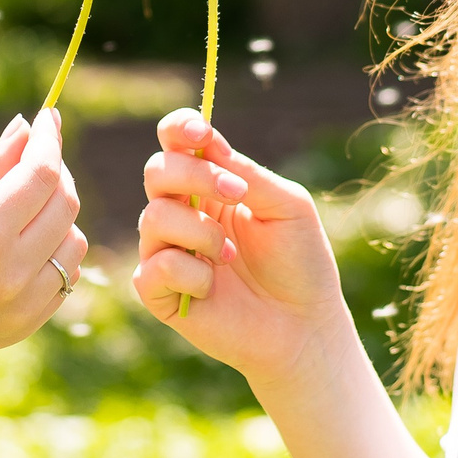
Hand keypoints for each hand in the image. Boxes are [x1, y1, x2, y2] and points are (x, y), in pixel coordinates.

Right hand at [0, 109, 84, 419]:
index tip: (47, 116)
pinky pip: (65, 276)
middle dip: (55, 171)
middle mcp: (11, 273)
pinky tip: (25, 241)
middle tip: (32, 155)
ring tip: (24, 202)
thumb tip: (25, 129)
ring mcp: (23, 305)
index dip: (48, 139)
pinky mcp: (25, 326)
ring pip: (74, 242)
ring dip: (59, 213)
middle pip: (65, 205)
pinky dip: (56, 250)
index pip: (41, 174)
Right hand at [133, 108, 355, 393]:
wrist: (305, 327)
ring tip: (230, 255)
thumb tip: (207, 145)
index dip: (180, 129)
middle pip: (157, 171)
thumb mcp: (286, 206)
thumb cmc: (300, 264)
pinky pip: (154, 267)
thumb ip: (247, 174)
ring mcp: (166, 253)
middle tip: (236, 193)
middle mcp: (182, 214)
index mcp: (209, 187)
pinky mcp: (159, 293)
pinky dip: (189, 273)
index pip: (175, 144)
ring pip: (153, 218)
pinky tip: (213, 287)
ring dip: (200, 232)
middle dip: (193, 176)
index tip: (201, 133)